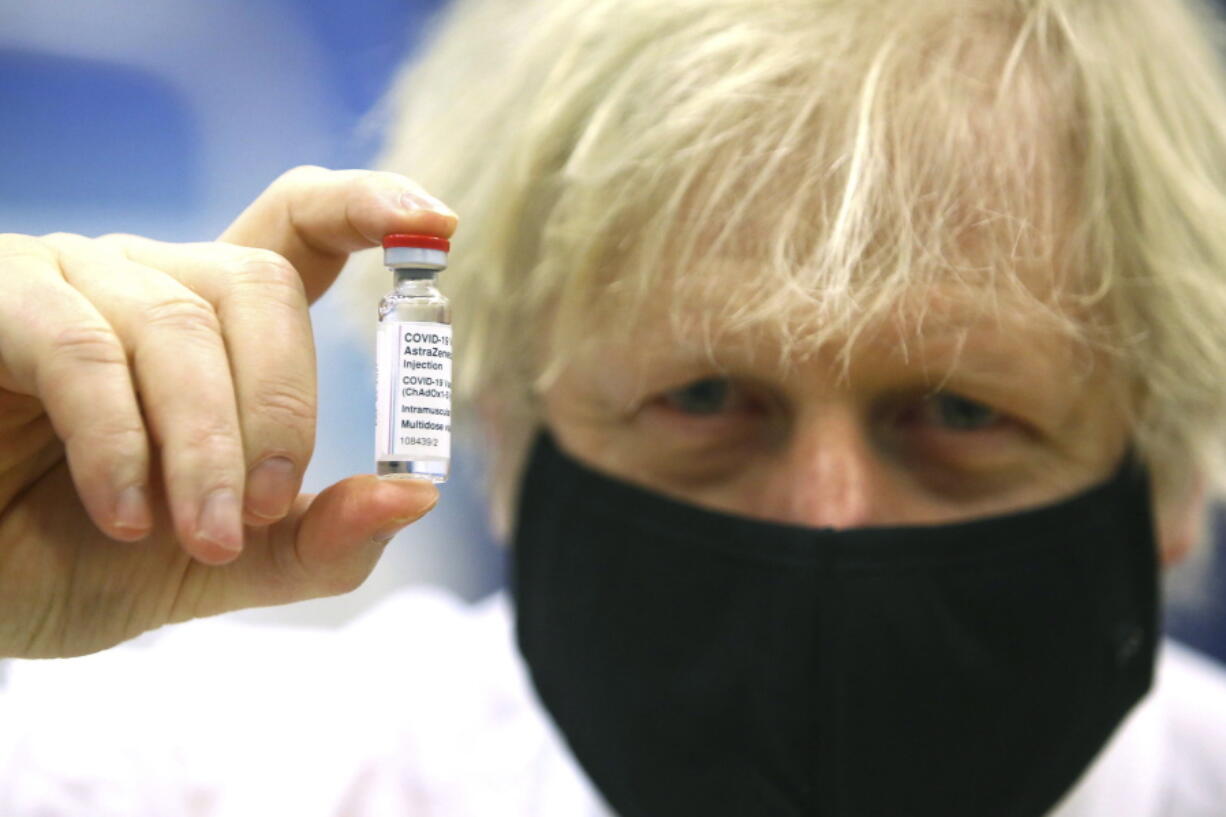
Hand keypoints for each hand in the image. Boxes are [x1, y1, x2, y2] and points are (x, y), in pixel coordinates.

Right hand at [0, 166, 457, 657]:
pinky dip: (122, 441)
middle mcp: (144, 280)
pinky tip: (126, 514)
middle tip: (260, 511)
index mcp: (209, 324)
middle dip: (282, 409)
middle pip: (261, 285)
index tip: (438, 224)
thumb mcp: (219, 562)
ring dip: (207, 446)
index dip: (367, 208)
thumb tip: (420, 495)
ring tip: (200, 534)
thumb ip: (317, 539)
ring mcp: (64, 279)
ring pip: (180, 323)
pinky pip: (81, 347)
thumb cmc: (72, 558)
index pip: (298, 226)